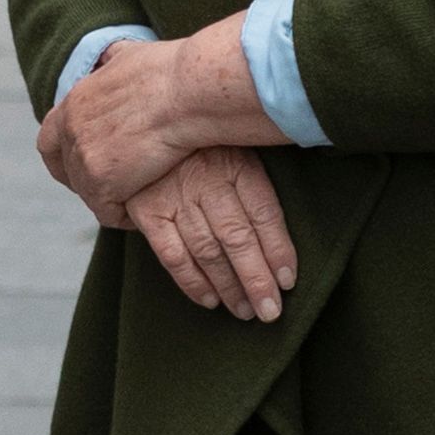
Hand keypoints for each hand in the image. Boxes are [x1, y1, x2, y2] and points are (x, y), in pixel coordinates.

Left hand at [39, 15, 278, 223]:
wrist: (191, 90)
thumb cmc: (175, 71)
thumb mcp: (133, 54)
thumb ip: (114, 59)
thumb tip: (111, 56)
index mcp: (76, 100)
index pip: (50, 137)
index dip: (65, 153)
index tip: (86, 160)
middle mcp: (72, 130)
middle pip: (66, 168)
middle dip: (88, 178)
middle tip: (118, 184)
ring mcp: (84, 158)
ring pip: (89, 192)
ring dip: (112, 197)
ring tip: (140, 197)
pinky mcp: (103, 183)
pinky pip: (108, 212)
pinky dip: (125, 216)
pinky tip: (146, 211)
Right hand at [124, 148, 298, 321]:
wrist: (145, 123)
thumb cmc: (206, 145)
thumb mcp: (237, 146)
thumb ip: (256, 180)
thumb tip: (286, 229)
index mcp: (238, 164)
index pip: (265, 212)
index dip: (279, 248)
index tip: (288, 280)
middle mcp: (208, 181)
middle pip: (238, 237)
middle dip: (256, 278)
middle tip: (271, 311)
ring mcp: (176, 198)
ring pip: (208, 250)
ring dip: (229, 285)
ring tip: (246, 311)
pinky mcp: (149, 212)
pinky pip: (172, 254)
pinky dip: (192, 281)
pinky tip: (210, 300)